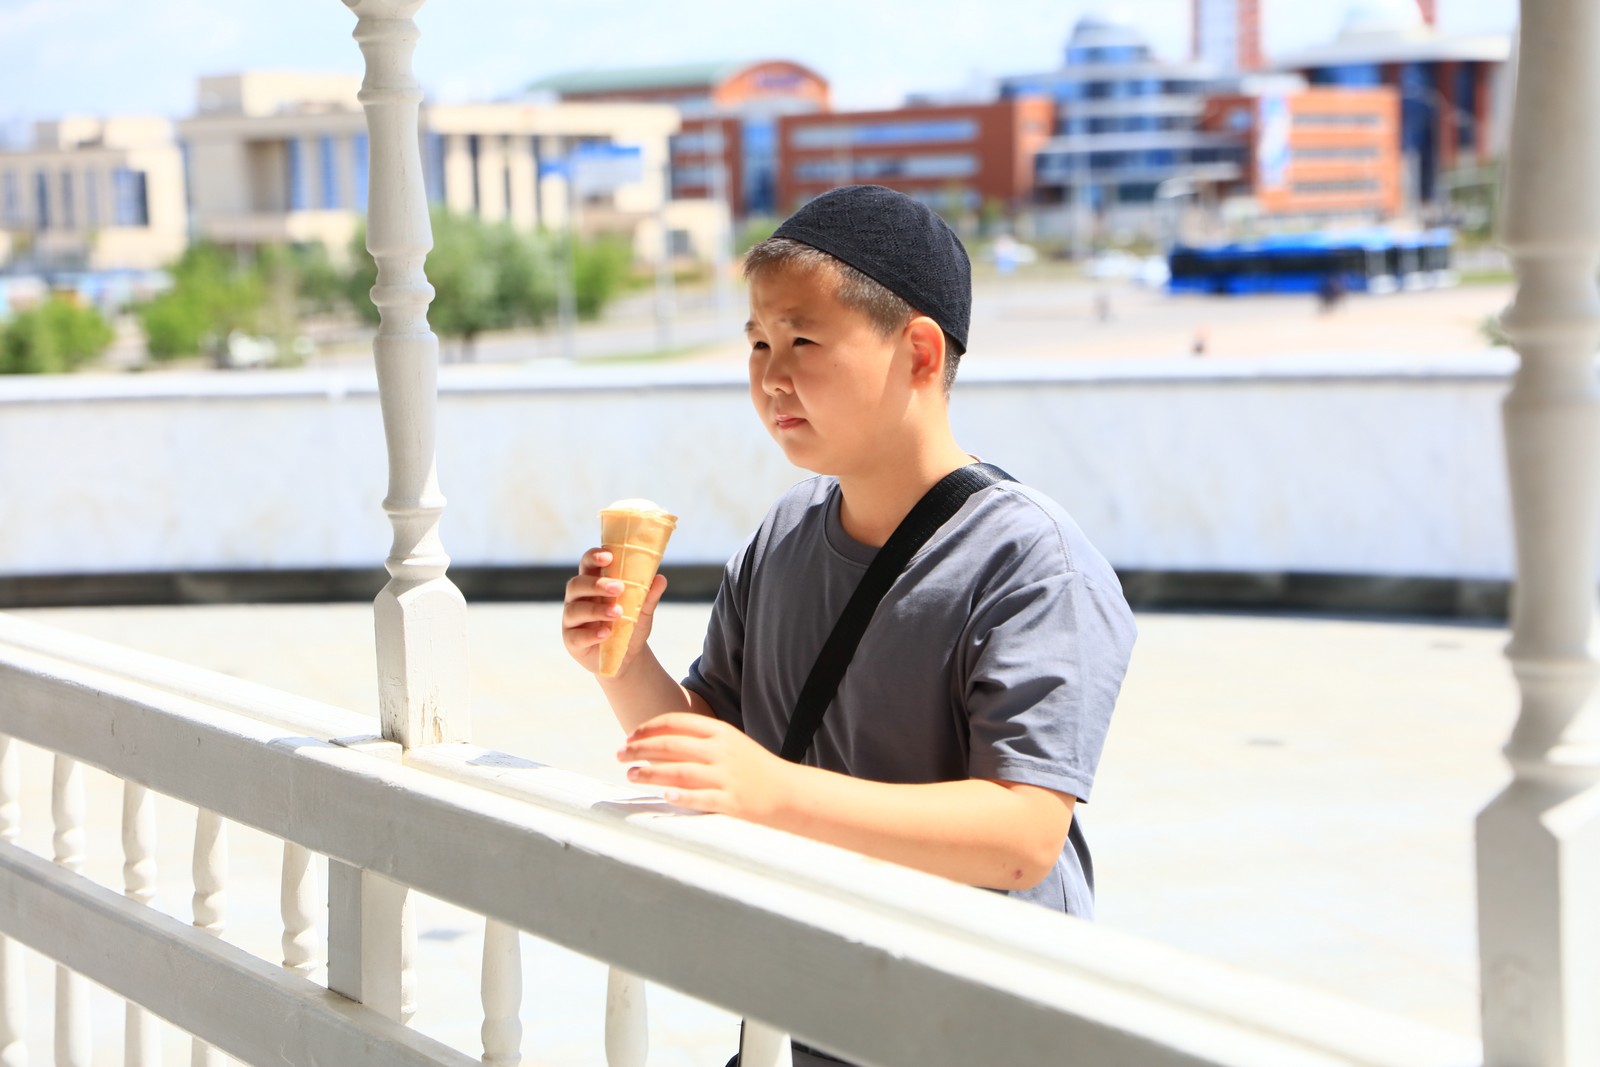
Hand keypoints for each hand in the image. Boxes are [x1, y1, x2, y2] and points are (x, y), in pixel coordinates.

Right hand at [561, 547, 667, 676]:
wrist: (626, 657)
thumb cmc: (629, 625)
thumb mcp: (642, 610)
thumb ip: (648, 595)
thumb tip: (661, 579)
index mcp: (592, 583)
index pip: (587, 564)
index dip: (593, 557)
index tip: (608, 556)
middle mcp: (577, 599)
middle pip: (577, 584)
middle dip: (596, 584)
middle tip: (618, 587)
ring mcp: (571, 620)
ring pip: (575, 609)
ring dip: (597, 610)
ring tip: (618, 613)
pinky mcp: (571, 641)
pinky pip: (576, 636)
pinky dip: (592, 634)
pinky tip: (607, 633)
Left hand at [618, 713, 792, 819]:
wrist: (788, 793)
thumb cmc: (752, 768)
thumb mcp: (730, 744)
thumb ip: (700, 741)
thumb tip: (658, 740)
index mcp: (721, 733)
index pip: (677, 722)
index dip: (649, 727)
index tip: (629, 735)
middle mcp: (721, 751)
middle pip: (671, 745)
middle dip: (640, 749)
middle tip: (619, 754)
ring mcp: (727, 777)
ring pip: (679, 772)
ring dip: (650, 772)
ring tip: (631, 775)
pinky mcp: (731, 802)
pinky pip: (701, 798)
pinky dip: (681, 797)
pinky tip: (664, 796)